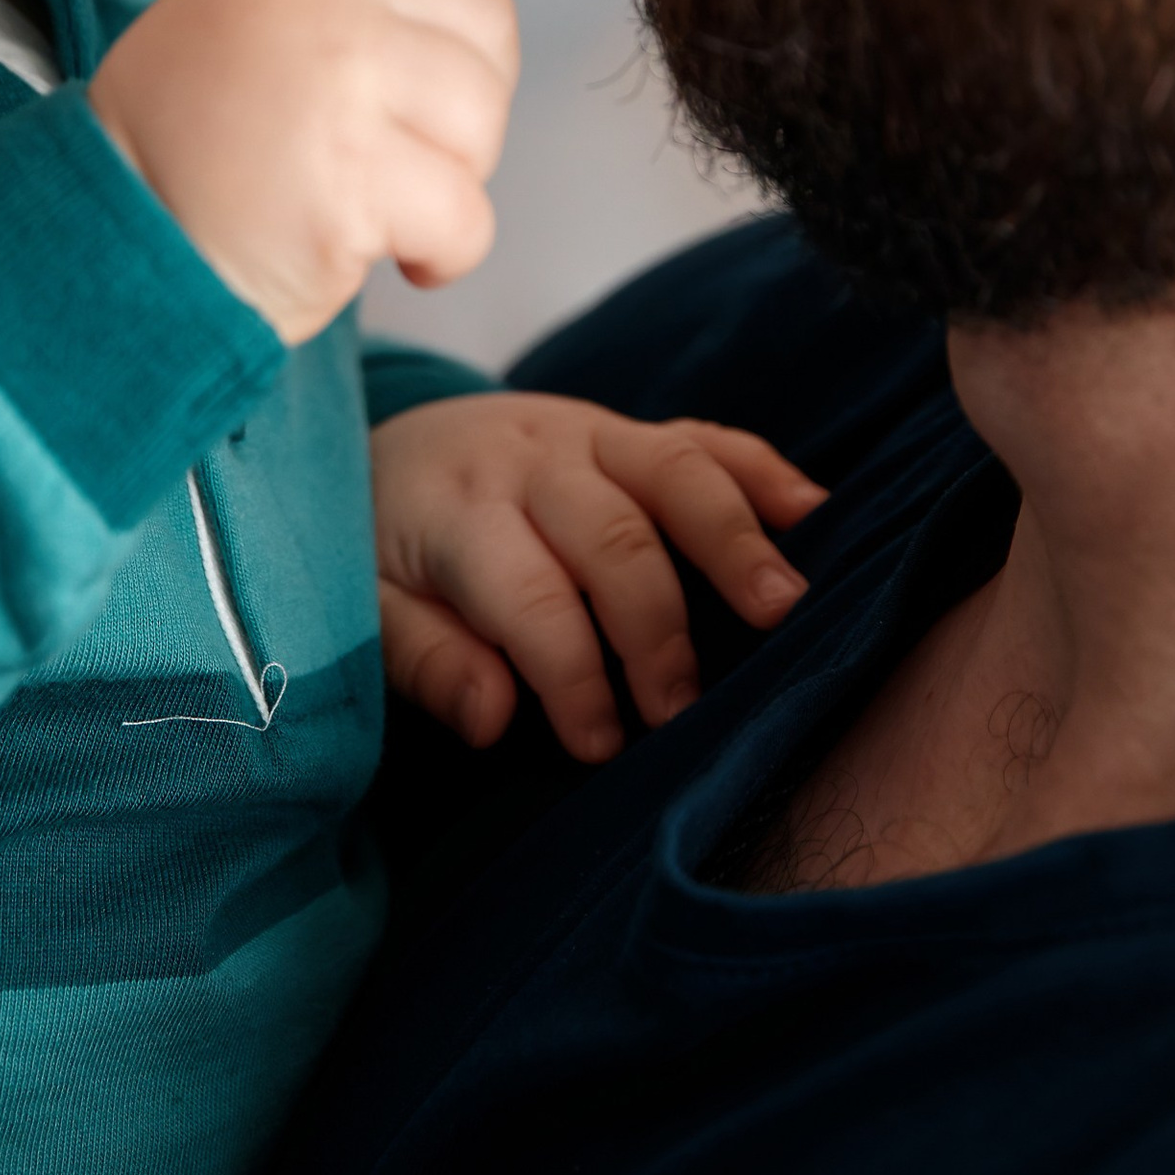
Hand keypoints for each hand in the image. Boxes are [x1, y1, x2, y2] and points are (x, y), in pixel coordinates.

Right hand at [89, 0, 543, 346]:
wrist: (101, 256)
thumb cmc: (175, 169)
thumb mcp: (230, 43)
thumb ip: (332, 14)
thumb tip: (443, 51)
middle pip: (485, 28)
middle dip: (454, 111)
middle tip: (362, 155)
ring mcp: (336, 72)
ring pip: (484, 124)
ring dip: (442, 188)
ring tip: (344, 203)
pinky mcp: (351, 166)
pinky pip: (465, 216)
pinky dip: (437, 255)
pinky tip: (366, 256)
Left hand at [371, 392, 828, 761]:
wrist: (382, 445)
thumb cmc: (381, 548)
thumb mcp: (362, 609)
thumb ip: (425, 661)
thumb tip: (494, 717)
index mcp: (458, 508)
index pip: (530, 595)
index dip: (572, 674)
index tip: (598, 745)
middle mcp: (531, 458)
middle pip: (614, 534)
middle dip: (655, 629)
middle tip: (682, 712)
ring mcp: (588, 432)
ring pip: (674, 471)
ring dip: (734, 539)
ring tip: (783, 609)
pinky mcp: (628, 428)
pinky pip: (706, 438)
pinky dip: (762, 473)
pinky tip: (812, 514)